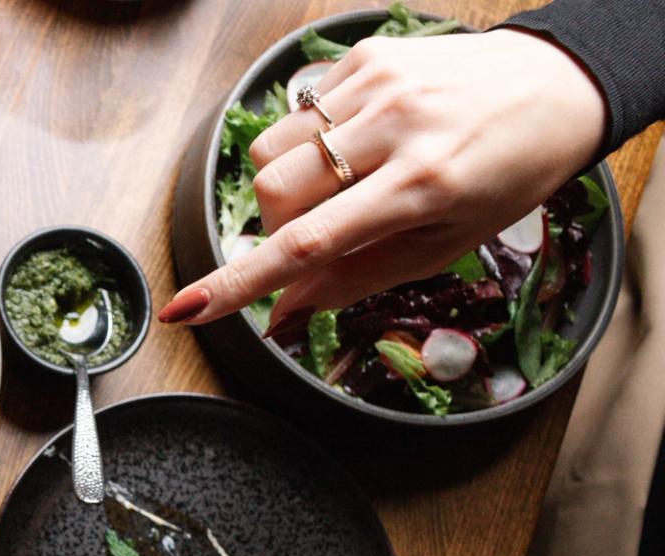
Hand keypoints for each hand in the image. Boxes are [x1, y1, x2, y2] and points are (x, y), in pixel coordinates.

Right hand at [159, 29, 605, 329]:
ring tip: (336, 185)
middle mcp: (396, 128)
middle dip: (275, 226)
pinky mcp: (368, 55)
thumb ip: (356, 281)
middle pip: (273, 190)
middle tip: (317, 232)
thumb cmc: (506, 176)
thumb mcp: (443, 246)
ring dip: (287, 184)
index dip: (239, 282)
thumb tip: (283, 314)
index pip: (307, 244)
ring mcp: (378, 83)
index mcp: (422, 187)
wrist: (556, 86)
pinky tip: (357, 142)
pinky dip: (311, 142)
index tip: (186, 309)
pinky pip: (298, 112)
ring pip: (272, 150)